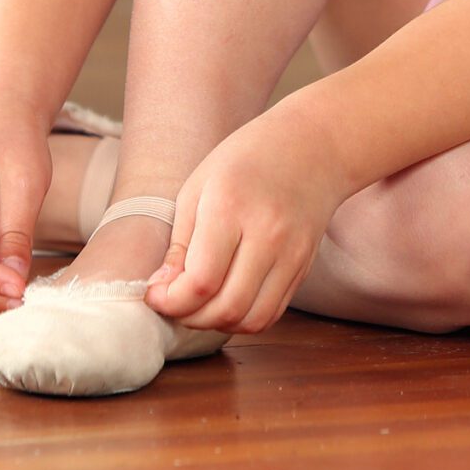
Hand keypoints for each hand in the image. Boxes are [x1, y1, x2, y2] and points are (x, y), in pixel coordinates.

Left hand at [143, 104, 348, 336]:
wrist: (313, 147)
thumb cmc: (246, 159)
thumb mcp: (198, 187)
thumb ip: (180, 243)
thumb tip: (162, 290)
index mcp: (230, 207)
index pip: (200, 281)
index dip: (170, 301)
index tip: (155, 294)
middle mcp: (266, 235)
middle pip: (226, 307)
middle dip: (190, 317)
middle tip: (174, 302)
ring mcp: (291, 254)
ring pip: (251, 320)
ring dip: (218, 323)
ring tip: (200, 304)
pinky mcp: (304, 267)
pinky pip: (271, 312)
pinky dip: (244, 318)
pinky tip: (227, 300)